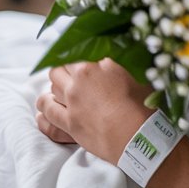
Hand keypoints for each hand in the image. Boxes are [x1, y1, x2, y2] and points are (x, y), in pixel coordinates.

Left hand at [35, 59, 150, 164]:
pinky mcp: (68, 122)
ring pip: (51, 87)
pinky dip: (45, 107)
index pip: (79, 51)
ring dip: (56, 86)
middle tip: (73, 74)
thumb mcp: (138, 73)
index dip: (81, 56)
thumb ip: (122, 61)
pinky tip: (47, 105)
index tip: (84, 59)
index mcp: (97, 63)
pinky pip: (47, 112)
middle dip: (64, 69)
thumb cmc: (143, 103)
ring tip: (63, 88)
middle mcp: (80, 79)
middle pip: (60, 68)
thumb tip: (118, 53)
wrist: (138, 135)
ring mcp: (72, 101)